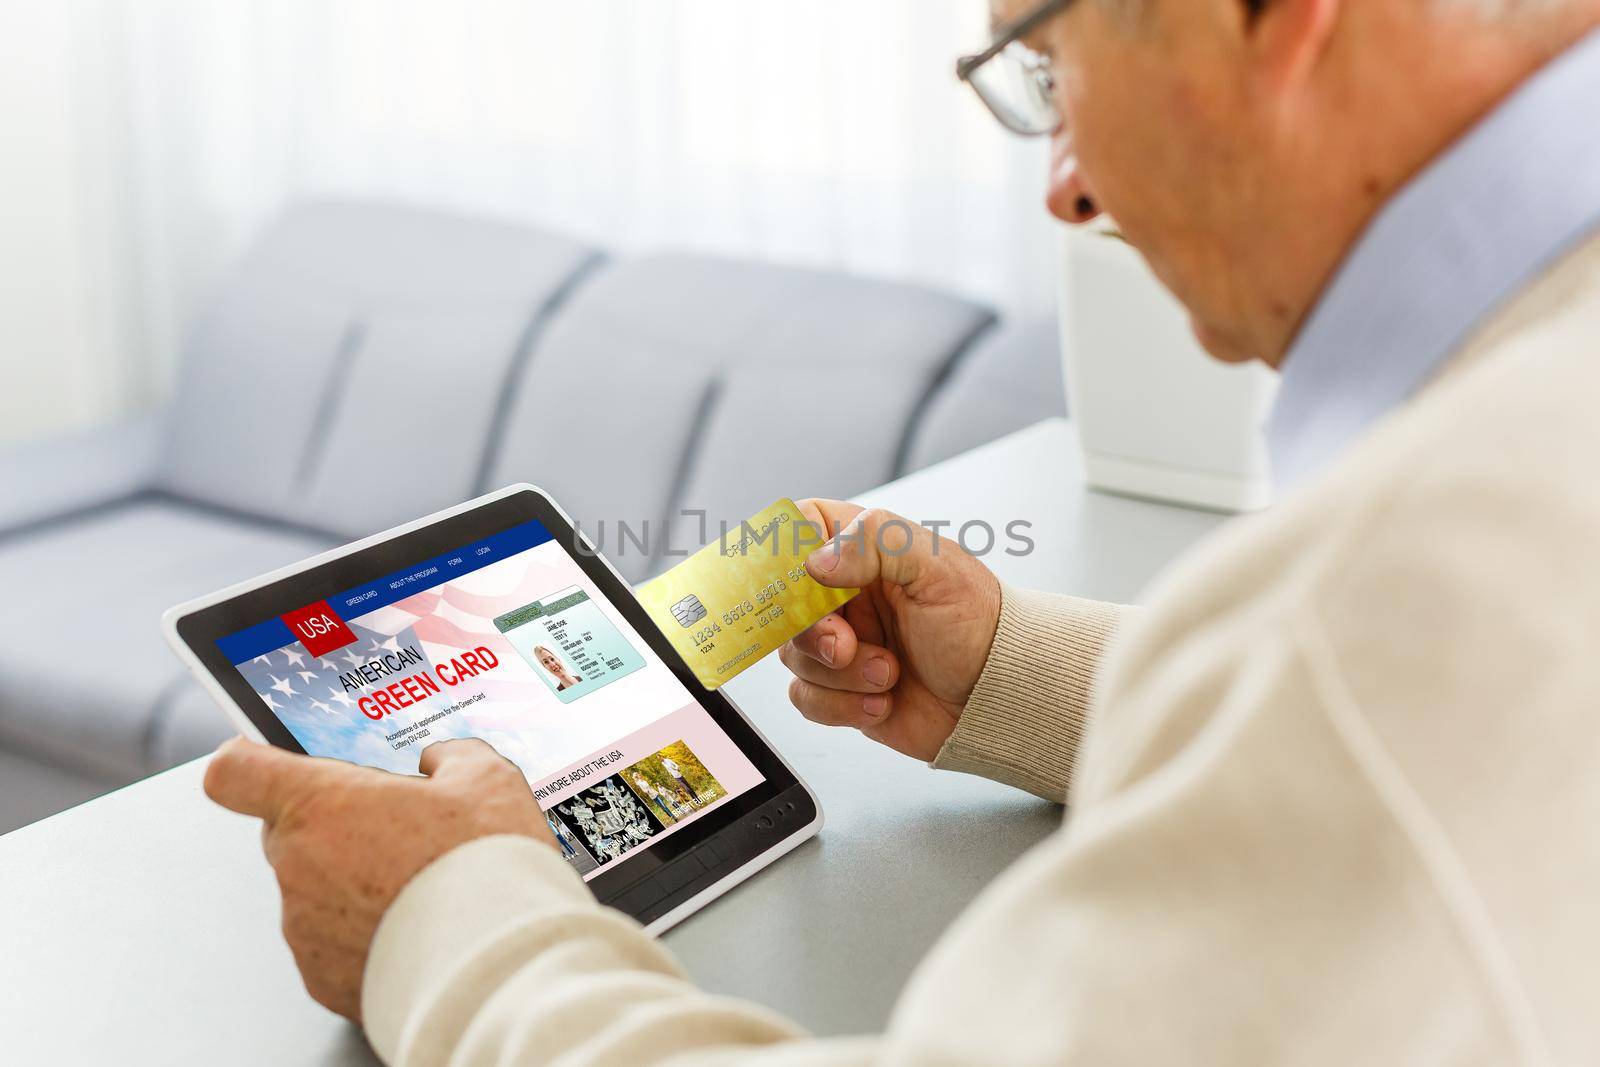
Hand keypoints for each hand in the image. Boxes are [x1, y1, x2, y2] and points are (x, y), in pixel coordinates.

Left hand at [203, 737, 552, 1019]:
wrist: (495, 966)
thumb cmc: (484, 868)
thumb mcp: (487, 781)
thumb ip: (450, 758)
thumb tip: (438, 762)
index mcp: (322, 803)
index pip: (236, 772)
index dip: (250, 764)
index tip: (267, 764)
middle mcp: (298, 865)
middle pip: (288, 833)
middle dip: (336, 829)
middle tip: (397, 834)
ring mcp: (304, 928)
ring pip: (315, 892)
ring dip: (354, 887)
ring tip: (422, 892)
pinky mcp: (321, 979)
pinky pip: (332, 946)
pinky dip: (365, 938)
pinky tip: (417, 933)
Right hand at [780, 500, 1000, 760]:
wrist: (999, 698)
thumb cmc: (981, 626)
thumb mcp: (937, 568)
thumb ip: (876, 544)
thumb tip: (815, 559)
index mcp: (866, 552)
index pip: (801, 528)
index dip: (784, 552)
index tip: (795, 581)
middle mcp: (846, 594)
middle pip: (783, 602)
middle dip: (812, 633)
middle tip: (844, 645)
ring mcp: (841, 643)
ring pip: (793, 656)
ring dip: (841, 674)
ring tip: (890, 673)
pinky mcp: (842, 689)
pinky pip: (806, 698)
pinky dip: (842, 706)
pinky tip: (884, 701)